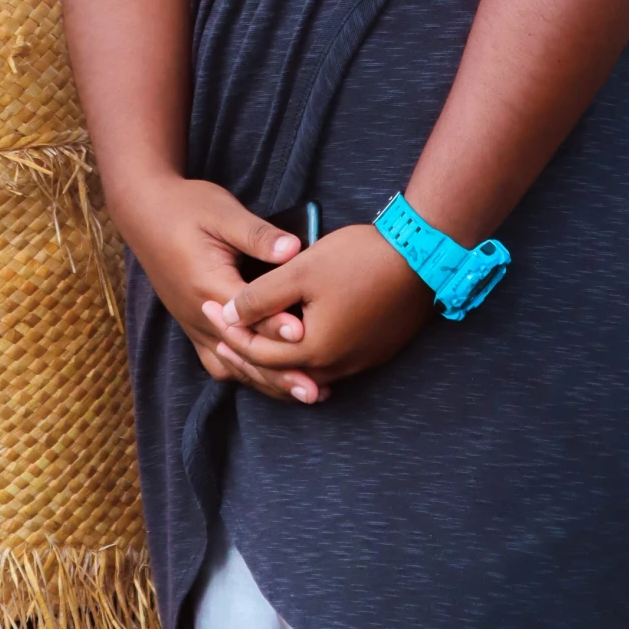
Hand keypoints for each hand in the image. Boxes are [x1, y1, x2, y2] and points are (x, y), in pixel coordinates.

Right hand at [111, 174, 329, 401]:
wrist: (145, 212)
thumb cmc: (187, 207)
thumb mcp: (223, 212)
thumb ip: (258, 234)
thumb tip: (294, 248)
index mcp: (208, 285)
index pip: (249, 316)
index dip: (279, 327)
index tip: (306, 338)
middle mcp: (199, 314)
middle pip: (243, 353)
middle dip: (280, 373)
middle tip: (316, 391)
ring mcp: (193, 324)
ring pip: (230, 366)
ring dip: (264, 381)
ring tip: (299, 394)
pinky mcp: (192, 326)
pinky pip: (217, 362)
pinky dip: (242, 374)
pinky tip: (266, 380)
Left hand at [203, 223, 434, 402]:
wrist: (423, 256)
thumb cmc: (360, 259)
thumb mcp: (300, 271)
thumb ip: (260, 296)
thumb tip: (228, 315)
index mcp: (315, 351)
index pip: (258, 353)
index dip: (228, 331)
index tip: (206, 308)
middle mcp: (338, 367)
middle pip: (280, 372)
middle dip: (246, 353)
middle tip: (219, 332)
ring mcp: (361, 362)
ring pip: (306, 371)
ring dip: (275, 359)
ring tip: (250, 341)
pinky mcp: (377, 351)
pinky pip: (329, 363)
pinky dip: (304, 357)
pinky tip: (296, 340)